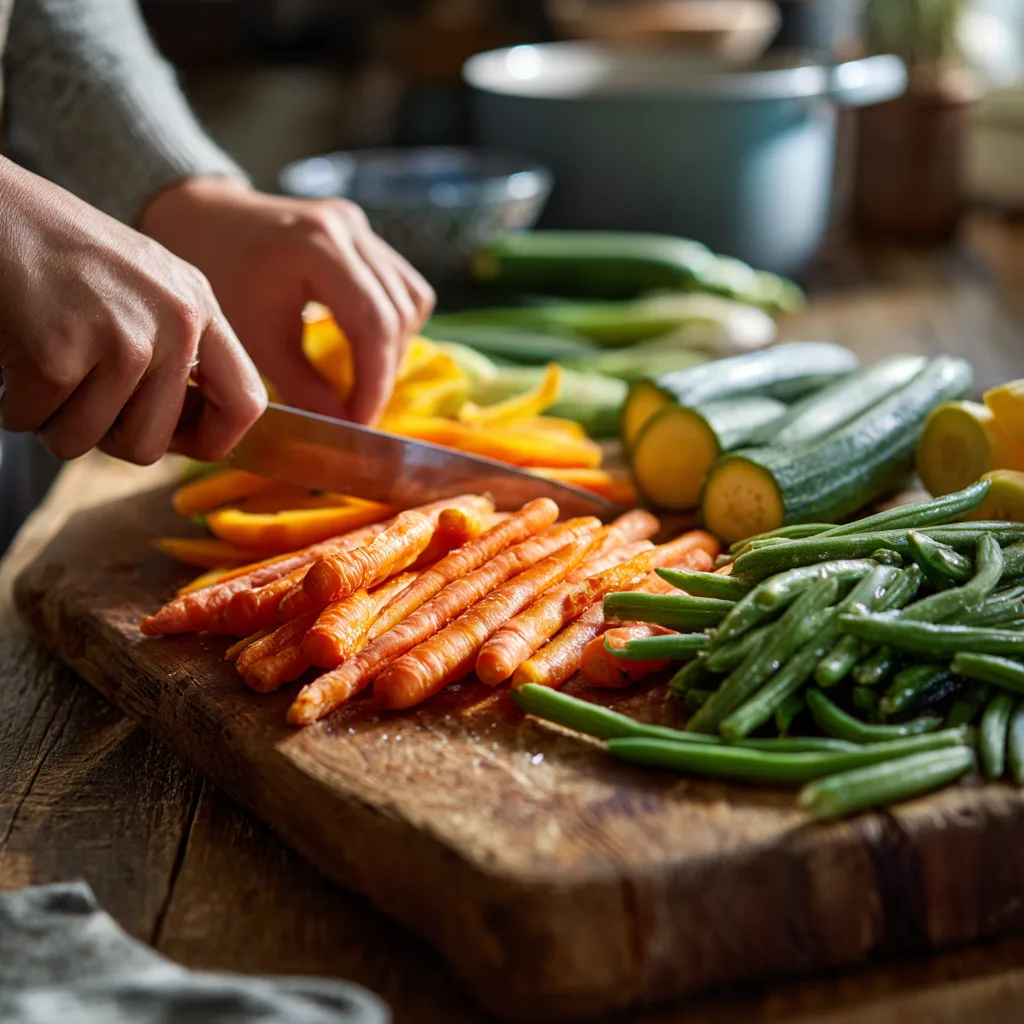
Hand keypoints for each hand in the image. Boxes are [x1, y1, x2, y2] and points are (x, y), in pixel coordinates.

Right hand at [0, 159, 265, 464]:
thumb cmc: (60, 250)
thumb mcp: (148, 288)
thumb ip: (178, 351)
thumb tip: (194, 432)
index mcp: (199, 309)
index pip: (245, 403)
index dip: (211, 440)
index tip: (174, 439)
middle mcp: (173, 323)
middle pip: (149, 445)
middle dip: (103, 436)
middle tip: (77, 395)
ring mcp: (120, 337)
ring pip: (85, 442)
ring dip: (51, 418)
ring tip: (43, 363)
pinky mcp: (58, 352)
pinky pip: (33, 421)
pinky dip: (12, 403)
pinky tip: (15, 356)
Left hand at [139, 178, 434, 425]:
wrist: (198, 218)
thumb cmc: (218, 277)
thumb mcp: (254, 339)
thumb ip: (302, 386)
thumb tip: (344, 426)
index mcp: (317, 246)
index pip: (374, 324)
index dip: (375, 381)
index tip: (360, 421)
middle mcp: (348, 228)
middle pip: (399, 314)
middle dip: (384, 371)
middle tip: (359, 411)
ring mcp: (360, 226)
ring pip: (411, 300)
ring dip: (394, 349)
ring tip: (364, 381)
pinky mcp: (364, 233)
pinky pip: (403, 287)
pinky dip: (393, 325)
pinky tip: (366, 347)